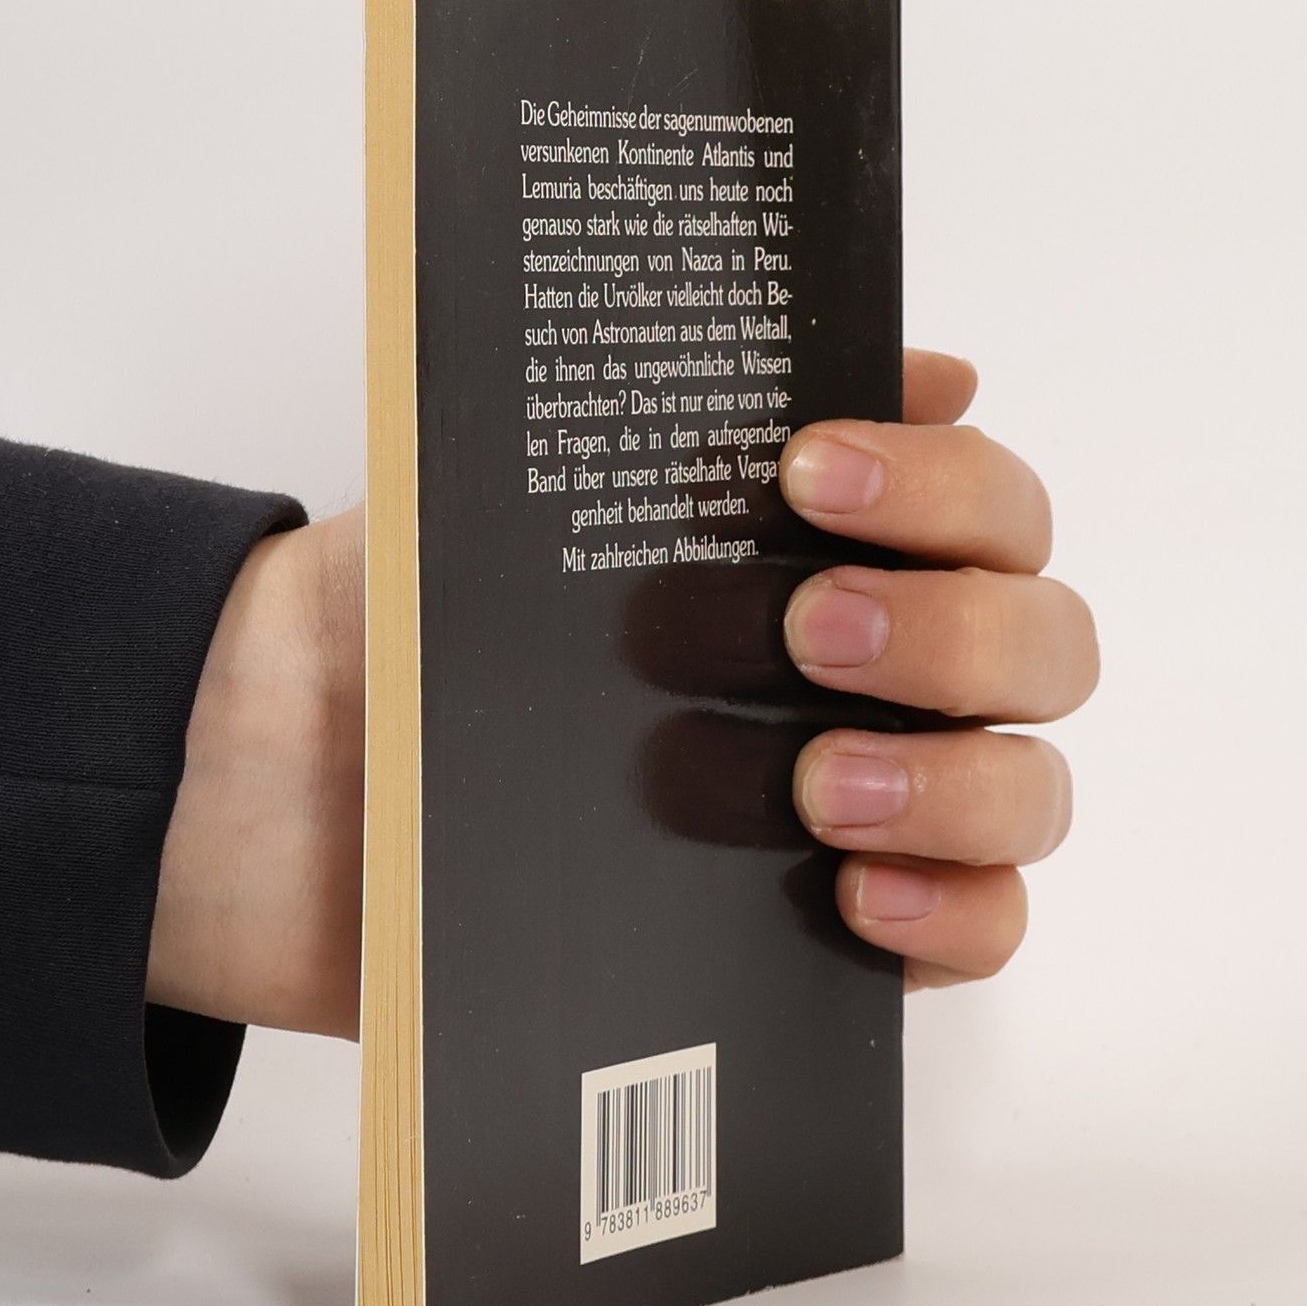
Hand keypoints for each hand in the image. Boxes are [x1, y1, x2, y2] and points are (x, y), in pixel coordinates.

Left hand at [148, 347, 1095, 1030]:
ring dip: (958, 779)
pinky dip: (954, 914)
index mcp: (822, 551)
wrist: (269, 787)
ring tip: (820, 785)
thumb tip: (909, 364)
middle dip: (951, 630)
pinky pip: (973, 933)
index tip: (814, 476)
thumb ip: (687, 412)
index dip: (940, 485)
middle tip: (804, 631)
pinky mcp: (815, 941)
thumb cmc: (407, 622)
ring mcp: (857, 810)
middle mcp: (866, 676)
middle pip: (1038, 645)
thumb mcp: (518, 485)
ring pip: (1027, 791)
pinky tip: (860, 897)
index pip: (983, 503)